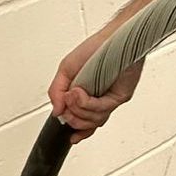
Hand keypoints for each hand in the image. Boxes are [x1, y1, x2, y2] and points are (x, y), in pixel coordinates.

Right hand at [48, 28, 143, 143]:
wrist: (114, 38)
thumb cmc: (95, 49)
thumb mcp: (66, 70)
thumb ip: (56, 91)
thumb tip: (56, 112)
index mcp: (88, 96)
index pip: (84, 121)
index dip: (78, 131)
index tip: (71, 137)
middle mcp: (100, 100)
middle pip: (86, 124)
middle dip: (72, 116)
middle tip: (66, 102)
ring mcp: (110, 99)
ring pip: (94, 119)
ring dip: (78, 108)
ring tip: (73, 93)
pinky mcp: (120, 96)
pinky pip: (102, 109)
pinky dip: (87, 104)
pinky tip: (79, 93)